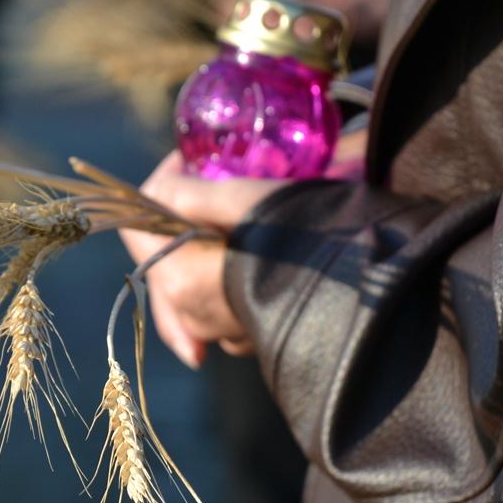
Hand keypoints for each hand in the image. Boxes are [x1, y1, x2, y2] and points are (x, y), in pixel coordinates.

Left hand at [120, 152, 286, 367]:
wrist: (366, 289)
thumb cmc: (300, 236)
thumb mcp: (243, 198)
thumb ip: (191, 193)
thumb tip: (159, 188)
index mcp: (179, 281)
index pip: (136, 230)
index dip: (157, 188)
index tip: (189, 164)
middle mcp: (192, 315)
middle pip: (164, 258)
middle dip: (182, 220)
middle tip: (213, 184)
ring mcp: (222, 333)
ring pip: (191, 285)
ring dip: (204, 250)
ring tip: (237, 218)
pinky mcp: (253, 339)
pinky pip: (222, 305)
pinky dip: (226, 278)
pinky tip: (248, 256)